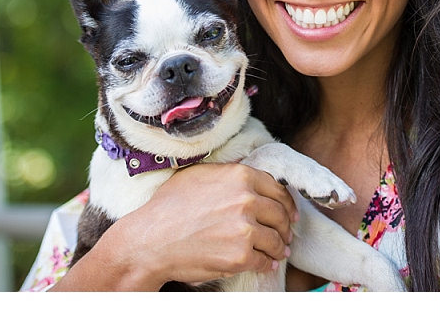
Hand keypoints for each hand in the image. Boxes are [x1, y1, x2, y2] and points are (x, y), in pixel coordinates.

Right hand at [49, 162, 297, 290]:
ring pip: (275, 239)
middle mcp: (246, 200)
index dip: (286, 202)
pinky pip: (264, 260)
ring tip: (279, 251)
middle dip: (285, 226)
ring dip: (279, 247)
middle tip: (286, 233)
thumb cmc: (168, 207)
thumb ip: (228, 175)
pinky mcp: (240, 256)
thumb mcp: (198, 176)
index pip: (276, 188)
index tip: (289, 212)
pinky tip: (266, 263)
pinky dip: (267, 264)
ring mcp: (245, 229)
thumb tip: (247, 180)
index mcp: (240, 176)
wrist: (150, 240)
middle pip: (279, 214)